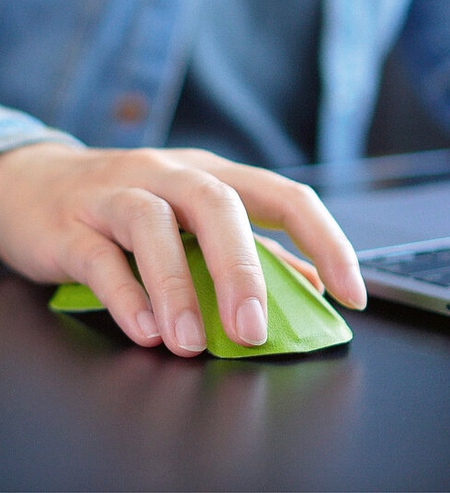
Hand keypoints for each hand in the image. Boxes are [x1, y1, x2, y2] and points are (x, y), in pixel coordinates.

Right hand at [0, 143, 365, 356]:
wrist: (32, 183)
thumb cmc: (128, 205)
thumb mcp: (193, 217)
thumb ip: (251, 249)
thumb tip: (308, 285)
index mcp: (212, 176)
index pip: (284, 195)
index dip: (325, 241)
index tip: (350, 293)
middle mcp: (168, 175)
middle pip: (218, 204)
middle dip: (243, 269)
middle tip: (254, 330)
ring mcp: (116, 194)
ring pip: (153, 225)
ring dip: (178, 287)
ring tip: (191, 343)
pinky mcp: (70, 224)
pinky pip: (100, 257)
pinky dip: (126, 295)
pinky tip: (146, 331)